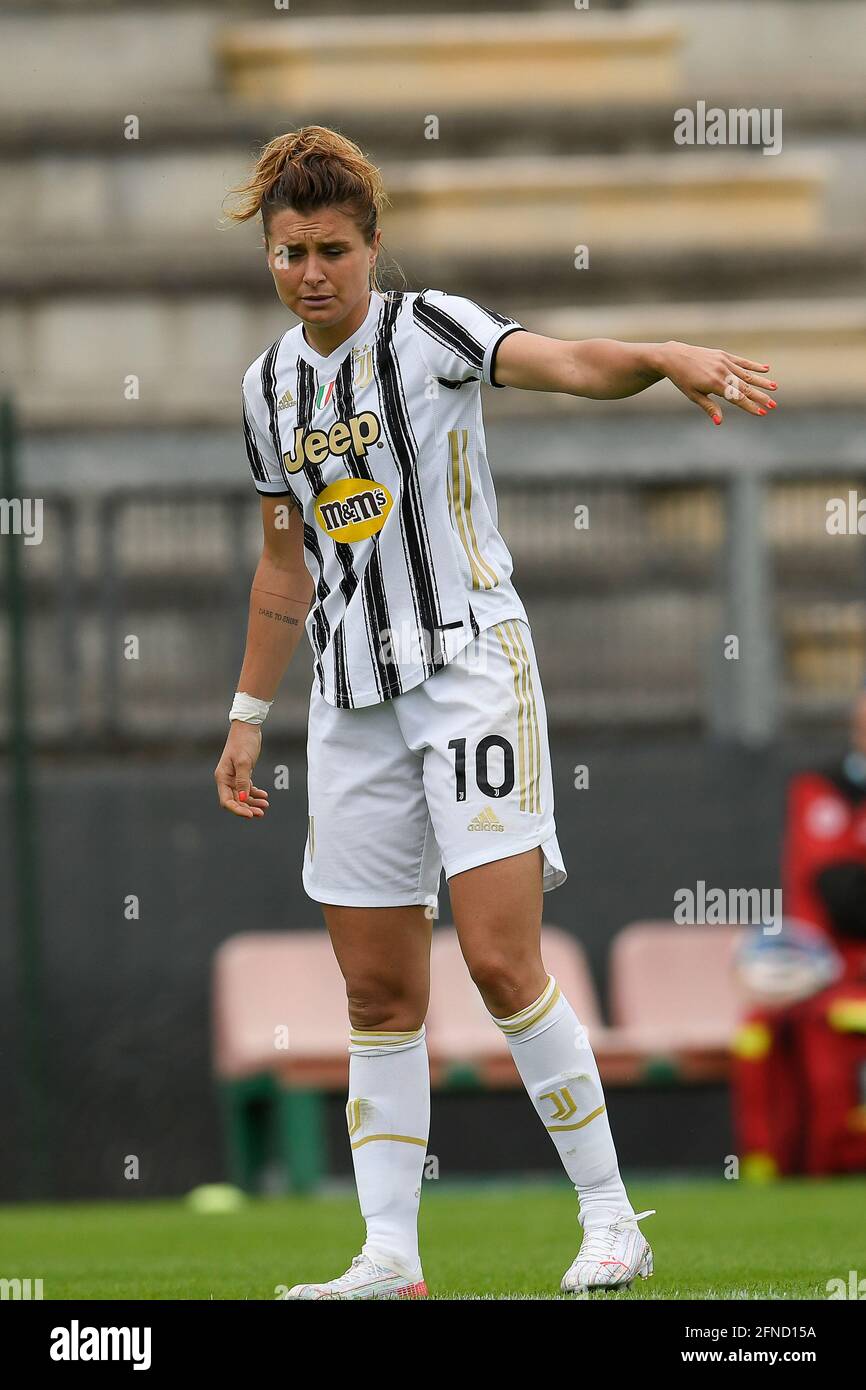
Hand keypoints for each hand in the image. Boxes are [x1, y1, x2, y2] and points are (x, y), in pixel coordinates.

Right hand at [214, 722, 269, 818]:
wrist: (248, 728)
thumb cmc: (243, 742)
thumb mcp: (244, 762)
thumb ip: (243, 781)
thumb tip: (242, 798)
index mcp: (222, 777)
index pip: (227, 801)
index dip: (237, 810)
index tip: (250, 814)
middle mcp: (226, 779)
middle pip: (235, 800)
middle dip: (247, 808)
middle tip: (260, 813)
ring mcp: (234, 777)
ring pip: (242, 796)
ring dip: (253, 802)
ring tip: (265, 805)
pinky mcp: (243, 773)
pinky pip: (247, 788)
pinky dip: (255, 793)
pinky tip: (264, 795)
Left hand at [658, 341, 777, 424]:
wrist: (675, 357)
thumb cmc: (683, 379)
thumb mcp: (694, 396)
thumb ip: (710, 407)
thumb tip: (719, 422)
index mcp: (715, 384)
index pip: (736, 398)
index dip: (750, 406)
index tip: (761, 413)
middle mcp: (722, 372)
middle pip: (745, 387)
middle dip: (760, 397)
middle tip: (773, 405)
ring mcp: (724, 362)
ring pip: (747, 374)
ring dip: (761, 382)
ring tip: (775, 387)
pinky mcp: (723, 355)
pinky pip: (742, 361)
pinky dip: (754, 365)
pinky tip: (766, 369)